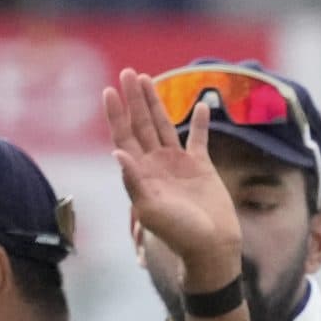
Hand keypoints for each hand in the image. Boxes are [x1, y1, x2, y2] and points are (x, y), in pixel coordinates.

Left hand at [103, 68, 239, 285]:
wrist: (211, 247)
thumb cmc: (179, 233)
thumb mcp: (150, 208)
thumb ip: (133, 181)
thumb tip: (116, 152)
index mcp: (140, 173)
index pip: (124, 137)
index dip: (116, 114)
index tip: (109, 91)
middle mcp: (156, 164)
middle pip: (141, 125)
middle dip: (133, 99)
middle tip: (127, 73)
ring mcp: (178, 164)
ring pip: (164, 125)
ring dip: (155, 103)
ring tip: (147, 79)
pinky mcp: (201, 167)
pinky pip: (199, 138)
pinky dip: (200, 122)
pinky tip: (200, 104)